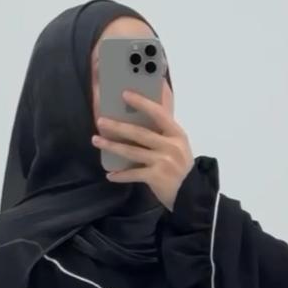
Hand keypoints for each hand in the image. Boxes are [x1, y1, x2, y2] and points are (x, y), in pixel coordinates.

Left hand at [91, 90, 193, 210]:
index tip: (125, 94)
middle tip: (100, 121)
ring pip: (132, 152)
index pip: (158, 113)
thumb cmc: (180, 166)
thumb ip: (163, 133)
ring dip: (112, 146)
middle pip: (139, 133)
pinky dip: (120, 175)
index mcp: (176, 134)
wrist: (190, 192)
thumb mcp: (178, 145)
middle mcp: (170, 146)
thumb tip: (139, 118)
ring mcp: (163, 162)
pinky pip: (133, 174)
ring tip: (97, 140)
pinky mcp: (156, 177)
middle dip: (118, 126)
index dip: (142, 103)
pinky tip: (110, 175)